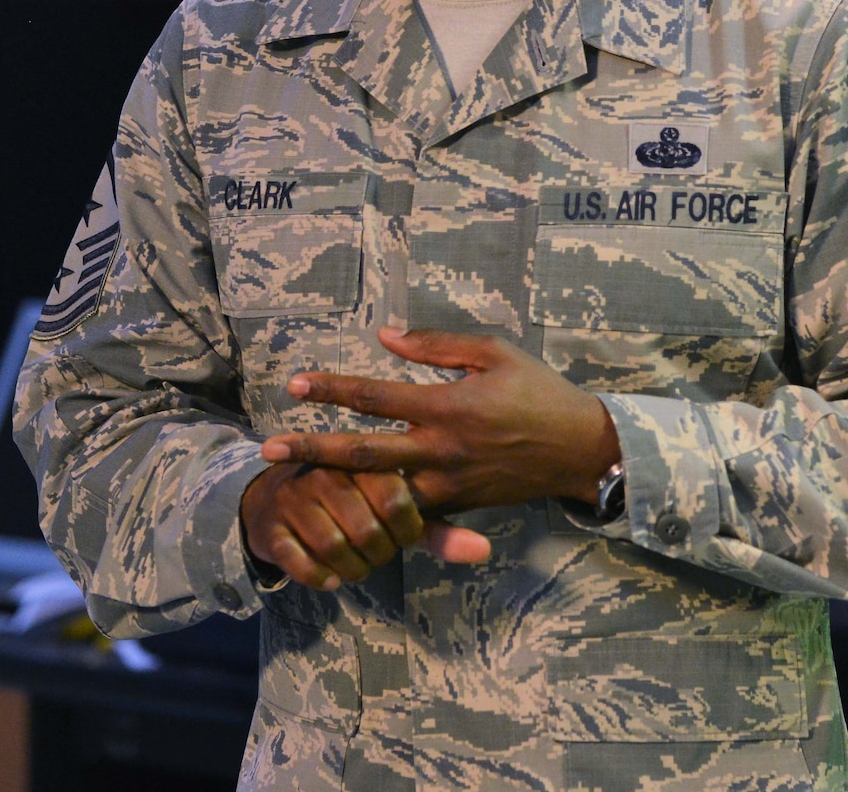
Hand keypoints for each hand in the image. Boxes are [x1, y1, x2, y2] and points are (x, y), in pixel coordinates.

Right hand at [239, 463, 486, 590]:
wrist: (277, 499)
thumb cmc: (350, 501)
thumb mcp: (393, 510)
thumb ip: (438, 530)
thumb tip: (484, 551)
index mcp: (366, 462)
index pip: (397, 499)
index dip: (406, 530)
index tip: (404, 534)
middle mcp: (329, 474)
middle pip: (367, 530)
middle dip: (379, 554)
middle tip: (378, 552)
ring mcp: (297, 499)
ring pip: (335, 548)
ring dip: (352, 569)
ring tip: (357, 566)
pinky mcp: (272, 527)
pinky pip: (300, 563)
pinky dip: (320, 577)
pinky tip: (330, 578)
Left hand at [259, 328, 622, 512]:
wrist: (580, 450)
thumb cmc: (540, 393)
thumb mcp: (497, 353)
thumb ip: (439, 344)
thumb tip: (386, 336)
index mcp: (448, 405)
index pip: (376, 395)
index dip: (333, 388)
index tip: (295, 383)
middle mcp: (440, 448)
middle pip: (362, 452)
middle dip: (311, 450)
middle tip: (267, 450)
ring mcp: (447, 483)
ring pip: (378, 489)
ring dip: (335, 486)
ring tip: (295, 485)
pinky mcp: (458, 505)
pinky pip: (408, 510)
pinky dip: (375, 508)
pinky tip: (346, 507)